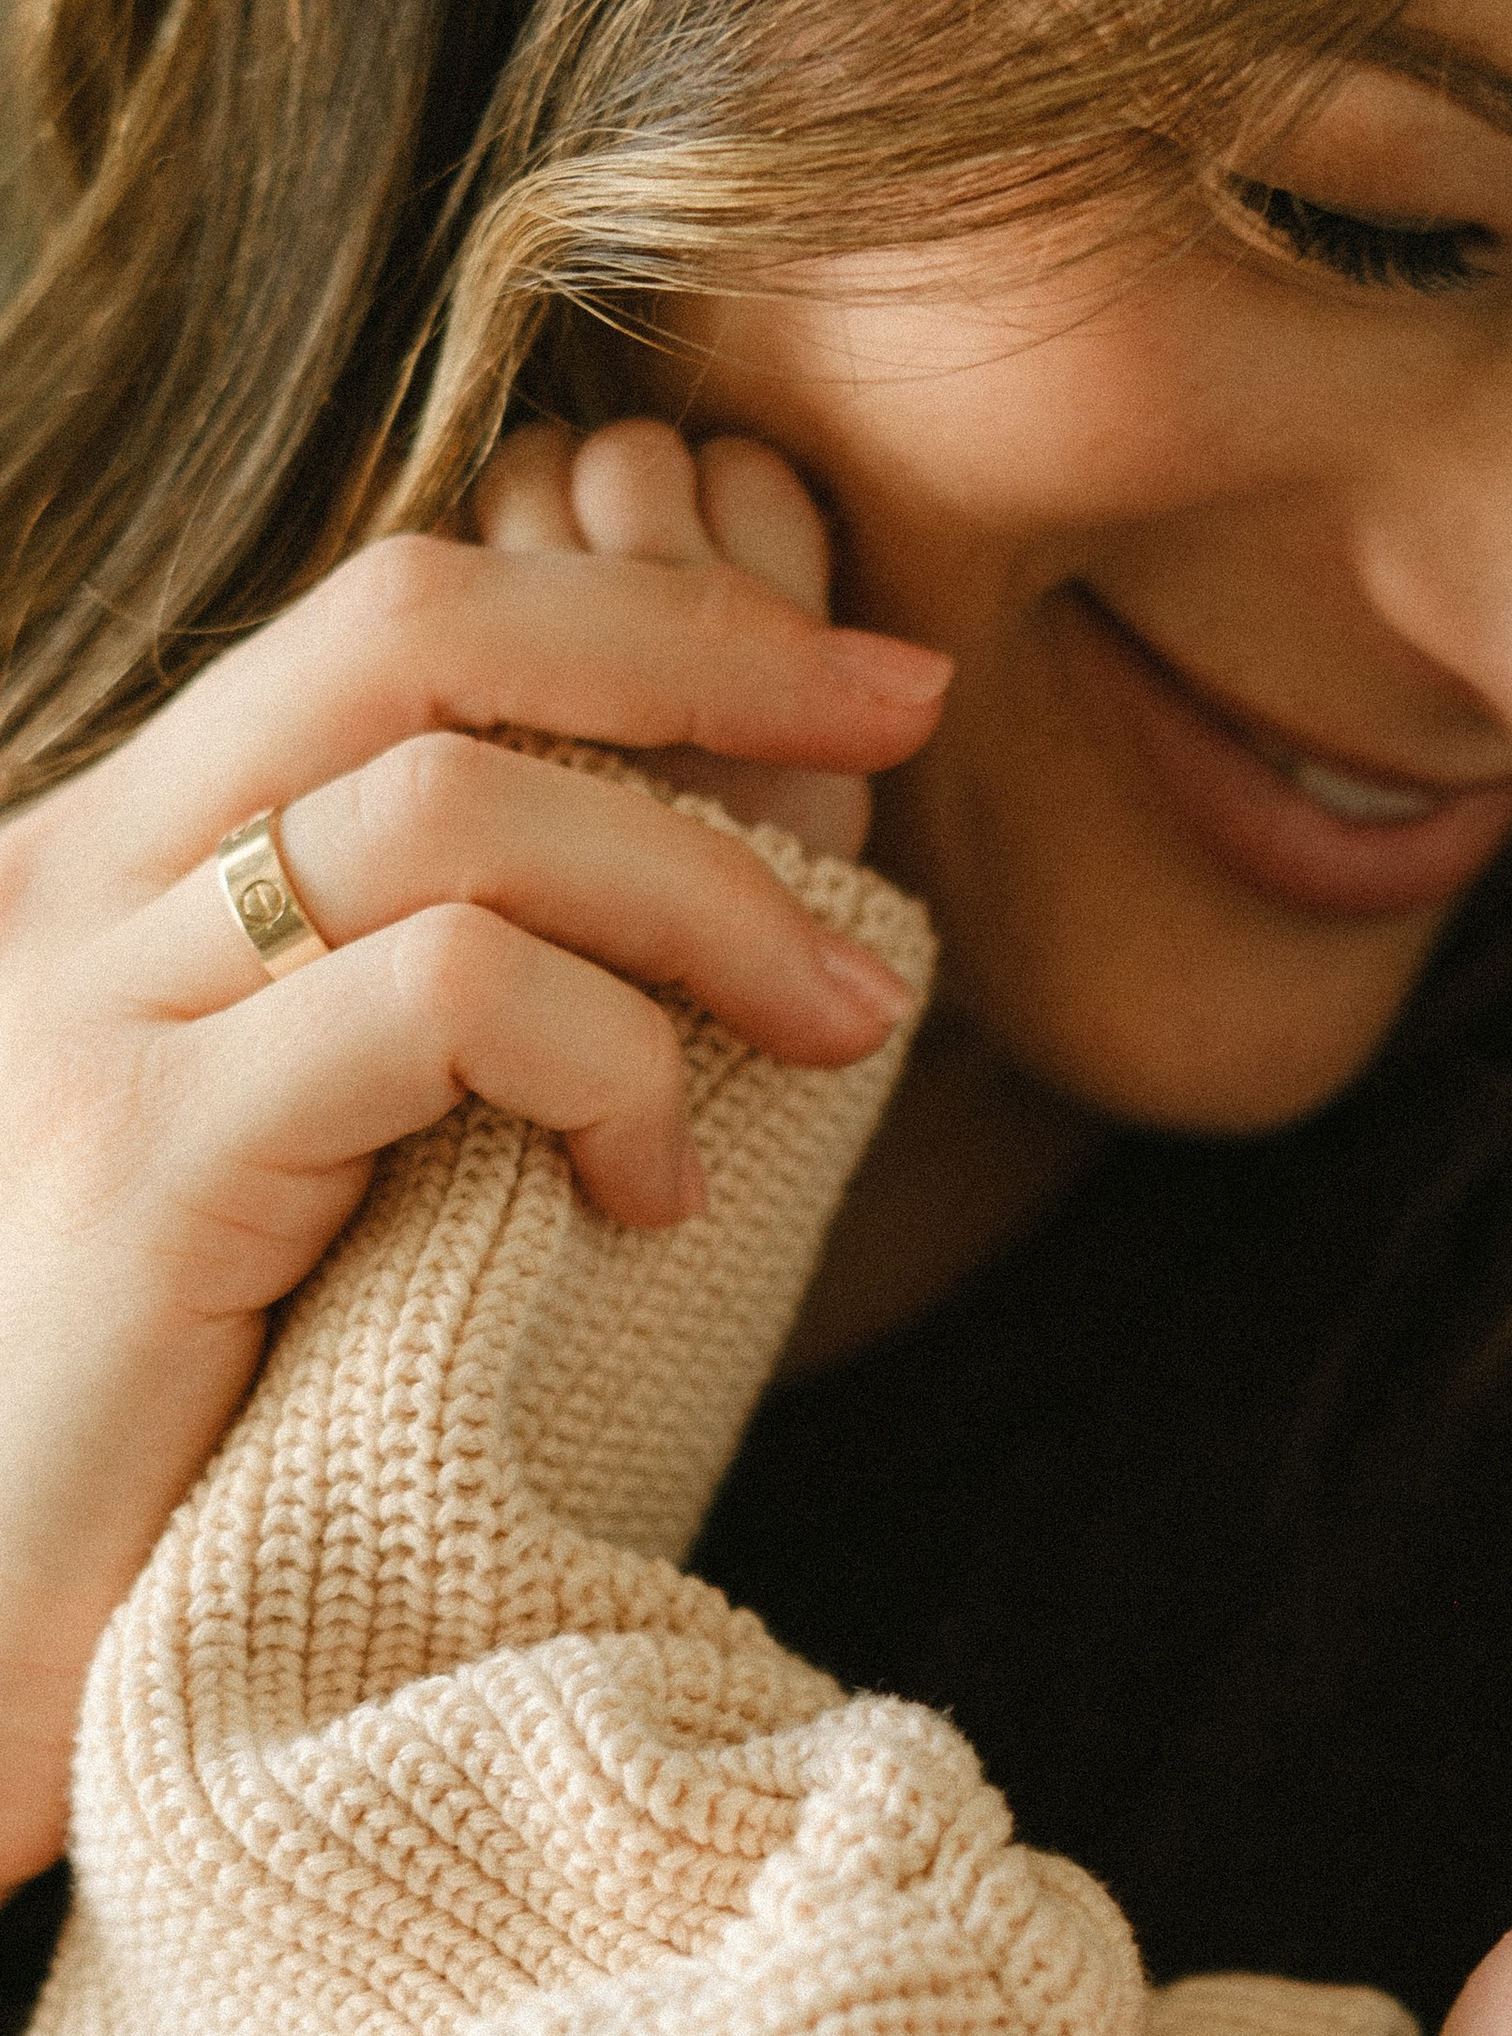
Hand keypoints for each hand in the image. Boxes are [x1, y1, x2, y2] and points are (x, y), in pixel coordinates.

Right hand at [0, 433, 945, 1892]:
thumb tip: (698, 903)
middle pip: (421, 629)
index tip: (851, 671)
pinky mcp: (136, 1163)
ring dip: (705, 893)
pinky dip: (608, 1064)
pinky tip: (656, 1193)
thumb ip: (415, 995)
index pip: (393, 619)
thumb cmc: (167, 1422)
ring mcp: (84, 1010)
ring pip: (460, 808)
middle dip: (707, 651)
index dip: (645, 614)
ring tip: (834, 1020)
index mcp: (113, 852)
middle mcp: (69, 881)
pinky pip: (441, 1003)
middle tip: (903, 712)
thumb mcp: (296, 1147)